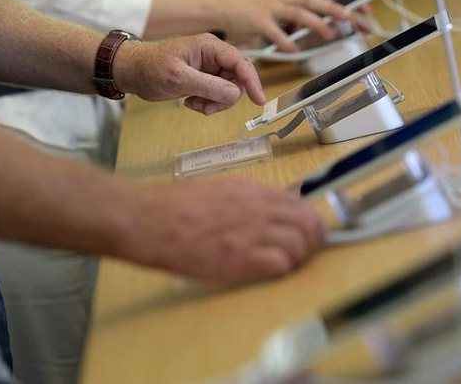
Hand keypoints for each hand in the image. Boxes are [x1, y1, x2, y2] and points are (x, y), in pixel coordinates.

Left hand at [114, 33, 264, 114]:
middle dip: (226, 97)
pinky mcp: (204, 81)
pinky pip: (218, 96)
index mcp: (209, 46)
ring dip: (215, 103)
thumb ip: (208, 86)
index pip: (240, 62)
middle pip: (237, 80)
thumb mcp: (178, 77)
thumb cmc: (150, 67)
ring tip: (194, 104)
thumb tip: (234, 95)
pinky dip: (208, 104)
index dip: (252, 81)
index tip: (258, 100)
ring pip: (229, 91)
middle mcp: (213, 56)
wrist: (132, 72)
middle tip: (207, 107)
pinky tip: (190, 102)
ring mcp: (210, 70)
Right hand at [118, 177, 324, 281]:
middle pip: (308, 223)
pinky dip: (282, 269)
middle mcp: (257, 208)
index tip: (307, 231)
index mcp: (252, 191)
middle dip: (312, 239)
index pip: (300, 204)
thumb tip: (278, 201)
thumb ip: (251, 197)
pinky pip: (280, 264)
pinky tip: (270, 271)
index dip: (309, 220)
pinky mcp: (239, 258)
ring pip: (299, 244)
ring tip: (286, 263)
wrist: (148, 220)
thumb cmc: (176, 205)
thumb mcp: (220, 188)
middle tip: (303, 250)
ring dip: (298, 257)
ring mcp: (250, 232)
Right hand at [208, 0, 354, 51]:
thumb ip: (302, 15)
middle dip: (334, 8)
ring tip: (329, 34)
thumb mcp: (282, 7)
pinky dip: (283, 40)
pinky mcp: (258, 21)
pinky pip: (273, 31)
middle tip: (351, 17)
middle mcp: (285, 0)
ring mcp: (272, 9)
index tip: (358, 0)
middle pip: (313, 1)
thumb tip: (325, 24)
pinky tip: (293, 50)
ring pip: (298, 13)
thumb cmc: (256, 9)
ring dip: (315, 23)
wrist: (225, 4)